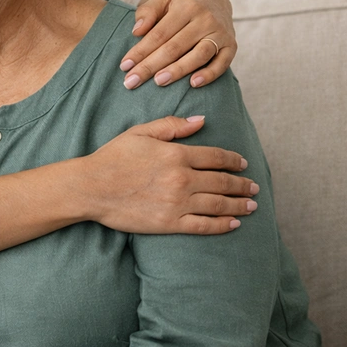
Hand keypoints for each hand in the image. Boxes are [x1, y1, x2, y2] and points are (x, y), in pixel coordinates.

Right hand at [80, 116, 258, 234]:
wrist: (91, 187)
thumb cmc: (113, 157)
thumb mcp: (140, 132)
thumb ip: (172, 126)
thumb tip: (201, 121)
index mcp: (176, 154)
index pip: (216, 157)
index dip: (233, 160)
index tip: (242, 163)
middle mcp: (182, 178)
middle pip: (222, 182)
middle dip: (242, 184)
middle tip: (254, 187)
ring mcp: (177, 203)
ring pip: (219, 205)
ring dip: (239, 205)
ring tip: (252, 205)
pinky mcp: (170, 223)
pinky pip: (204, 225)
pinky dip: (223, 225)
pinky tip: (234, 223)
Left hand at [120, 0, 235, 89]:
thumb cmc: (181, 1)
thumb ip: (148, 11)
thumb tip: (136, 32)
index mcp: (187, 6)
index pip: (159, 34)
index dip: (141, 51)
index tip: (124, 66)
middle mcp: (206, 18)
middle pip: (175, 47)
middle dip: (151, 66)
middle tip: (132, 82)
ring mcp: (221, 32)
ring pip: (198, 55)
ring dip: (178, 71)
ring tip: (158, 82)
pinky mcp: (232, 45)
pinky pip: (222, 63)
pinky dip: (210, 74)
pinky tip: (193, 84)